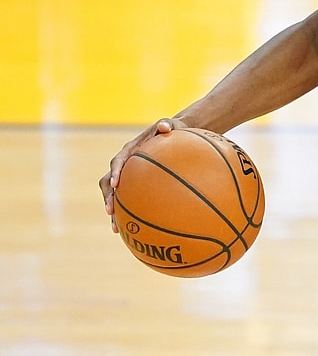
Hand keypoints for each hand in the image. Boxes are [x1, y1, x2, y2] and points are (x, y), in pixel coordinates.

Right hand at [98, 118, 187, 232]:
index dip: (115, 173)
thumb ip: (166, 124)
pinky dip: (127, 214)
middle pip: (108, 183)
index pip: (118, 162)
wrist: (172, 135)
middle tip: (110, 211)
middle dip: (107, 197)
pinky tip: (133, 230)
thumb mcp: (171, 125)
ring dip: (113, 211)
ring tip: (116, 228)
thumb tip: (165, 126)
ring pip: (113, 196)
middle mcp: (124, 165)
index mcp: (129, 151)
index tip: (116, 184)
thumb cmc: (172, 130)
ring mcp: (127, 176)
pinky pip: (127, 201)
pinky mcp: (134, 186)